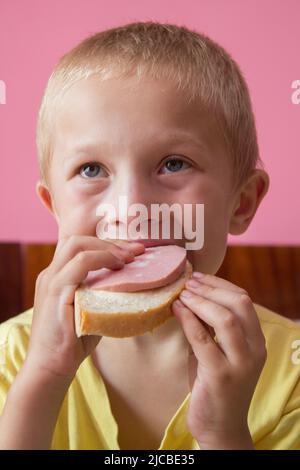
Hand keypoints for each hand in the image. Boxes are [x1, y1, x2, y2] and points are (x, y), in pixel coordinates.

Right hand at [26, 235, 144, 379]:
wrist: (50, 367)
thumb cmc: (73, 342)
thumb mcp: (90, 311)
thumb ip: (103, 295)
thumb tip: (133, 287)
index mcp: (58, 277)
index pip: (80, 247)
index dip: (107, 244)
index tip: (132, 251)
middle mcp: (52, 273)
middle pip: (79, 240)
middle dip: (110, 241)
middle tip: (137, 250)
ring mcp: (51, 280)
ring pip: (78, 244)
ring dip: (108, 247)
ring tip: (130, 257)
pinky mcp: (56, 290)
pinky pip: (81, 262)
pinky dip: (102, 258)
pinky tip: (119, 266)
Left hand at [172, 272, 266, 448]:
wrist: (221, 428)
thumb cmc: (217, 385)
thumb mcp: (220, 352)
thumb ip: (212, 327)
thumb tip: (191, 296)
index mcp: (256, 341)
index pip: (244, 301)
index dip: (221, 284)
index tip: (199, 277)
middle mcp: (254, 351)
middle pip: (239, 305)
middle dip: (211, 288)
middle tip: (188, 282)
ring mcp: (240, 364)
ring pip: (225, 319)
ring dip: (200, 301)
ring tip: (182, 293)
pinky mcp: (221, 376)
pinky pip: (203, 339)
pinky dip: (188, 319)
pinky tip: (176, 309)